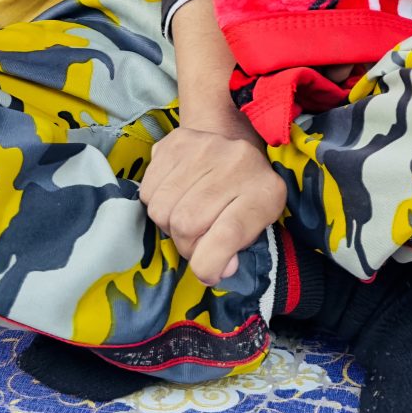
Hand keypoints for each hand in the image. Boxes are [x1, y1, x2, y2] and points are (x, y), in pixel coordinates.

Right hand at [139, 123, 285, 283]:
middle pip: (186, 224)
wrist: (232, 139)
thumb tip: (217, 269)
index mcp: (264, 190)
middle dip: (186, 245)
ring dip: (168, 224)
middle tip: (197, 241)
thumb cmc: (245, 191)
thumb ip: (237, 248)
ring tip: (185, 215)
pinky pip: (147, 191)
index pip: (228, 235)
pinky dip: (156, 203)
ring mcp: (203, 148)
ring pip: (161, 210)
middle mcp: (236, 163)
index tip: (208, 273)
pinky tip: (175, 196)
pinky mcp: (174, 143)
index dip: (209, 263)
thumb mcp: (256, 222)